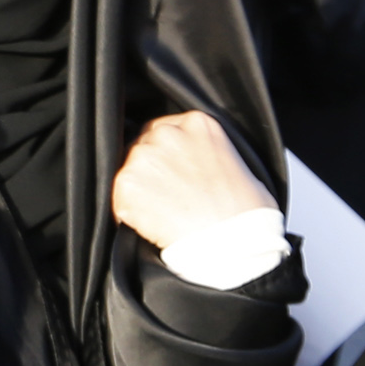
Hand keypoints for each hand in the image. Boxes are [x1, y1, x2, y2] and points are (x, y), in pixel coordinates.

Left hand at [110, 111, 276, 252]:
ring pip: (129, 173)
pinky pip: (118, 200)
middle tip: (167, 197)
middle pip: (142, 147)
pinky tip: (153, 225)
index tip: (170, 173)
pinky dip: (129, 216)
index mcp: (197, 123)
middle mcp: (167, 133)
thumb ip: (210, 153)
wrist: (233, 242)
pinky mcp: (127, 184)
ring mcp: (144, 157)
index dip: (165, 155)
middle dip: (151, 172)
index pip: (164, 130)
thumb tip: (200, 166)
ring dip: (140, 193)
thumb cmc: (246, 213)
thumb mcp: (239, 165)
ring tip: (164, 214)